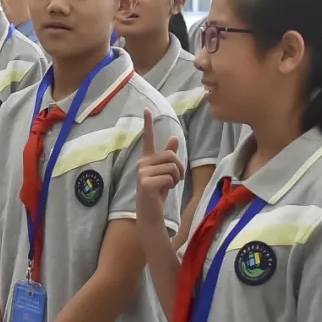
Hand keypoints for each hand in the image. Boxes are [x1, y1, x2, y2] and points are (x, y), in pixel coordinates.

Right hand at [137, 109, 183, 226]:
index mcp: (147, 159)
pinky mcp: (145, 182)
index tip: (147, 109)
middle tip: (176, 179)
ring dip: (176, 177)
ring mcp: (142, 172)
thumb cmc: (158, 192)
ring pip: (172, 166)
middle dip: (179, 167)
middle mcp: (142, 163)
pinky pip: (169, 177)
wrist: (151, 213)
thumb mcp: (166, 172)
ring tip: (168, 185)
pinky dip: (172, 184)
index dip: (148, 123)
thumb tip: (174, 137)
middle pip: (170, 155)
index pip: (148, 138)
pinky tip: (163, 191)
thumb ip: (168, 155)